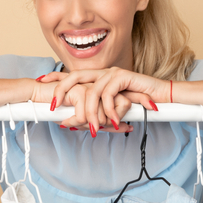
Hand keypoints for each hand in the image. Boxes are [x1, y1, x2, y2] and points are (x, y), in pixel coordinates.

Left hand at [38, 67, 167, 134]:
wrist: (162, 98)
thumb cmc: (138, 105)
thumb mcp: (112, 111)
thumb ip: (94, 114)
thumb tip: (72, 124)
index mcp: (98, 78)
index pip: (73, 75)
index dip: (56, 77)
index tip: (41, 81)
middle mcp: (103, 73)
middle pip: (75, 76)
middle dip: (61, 90)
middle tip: (53, 105)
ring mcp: (112, 73)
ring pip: (91, 92)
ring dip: (91, 114)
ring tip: (95, 129)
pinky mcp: (123, 77)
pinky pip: (108, 94)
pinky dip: (109, 110)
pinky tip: (115, 121)